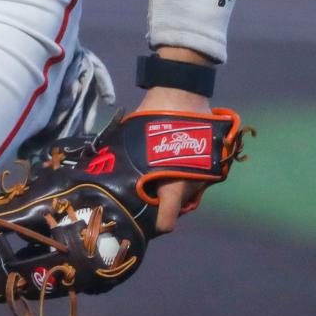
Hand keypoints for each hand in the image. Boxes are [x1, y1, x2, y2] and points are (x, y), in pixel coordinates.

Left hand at [134, 83, 211, 234]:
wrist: (183, 90)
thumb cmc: (157, 115)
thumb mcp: (136, 138)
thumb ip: (128, 160)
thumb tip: (104, 168)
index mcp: (175, 183)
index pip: (167, 221)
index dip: (154, 225)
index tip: (143, 220)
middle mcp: (194, 184)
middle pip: (176, 207)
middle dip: (161, 203)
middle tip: (143, 192)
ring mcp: (205, 175)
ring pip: (186, 194)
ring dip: (173, 188)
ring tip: (156, 175)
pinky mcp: (211, 164)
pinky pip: (196, 179)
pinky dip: (184, 176)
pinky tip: (170, 165)